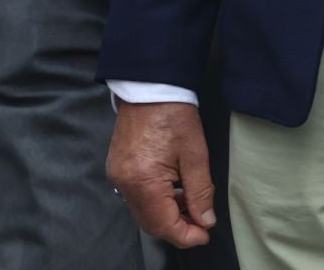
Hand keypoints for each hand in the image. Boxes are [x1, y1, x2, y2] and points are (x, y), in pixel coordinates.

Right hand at [107, 101, 215, 248]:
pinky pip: (137, 196)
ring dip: (168, 214)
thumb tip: (205, 220)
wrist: (151, 88)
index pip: (163, 224)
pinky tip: (176, 192)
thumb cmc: (175, 115)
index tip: (205, 235)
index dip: (186, 235)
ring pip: (143, 211)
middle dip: (178, 228)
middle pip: (150, 222)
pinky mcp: (118, 169)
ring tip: (193, 206)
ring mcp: (117, 176)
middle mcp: (124, 184)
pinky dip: (157, 200)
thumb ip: (200, 191)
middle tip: (202, 225)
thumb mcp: (196, 154)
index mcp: (143, 181)